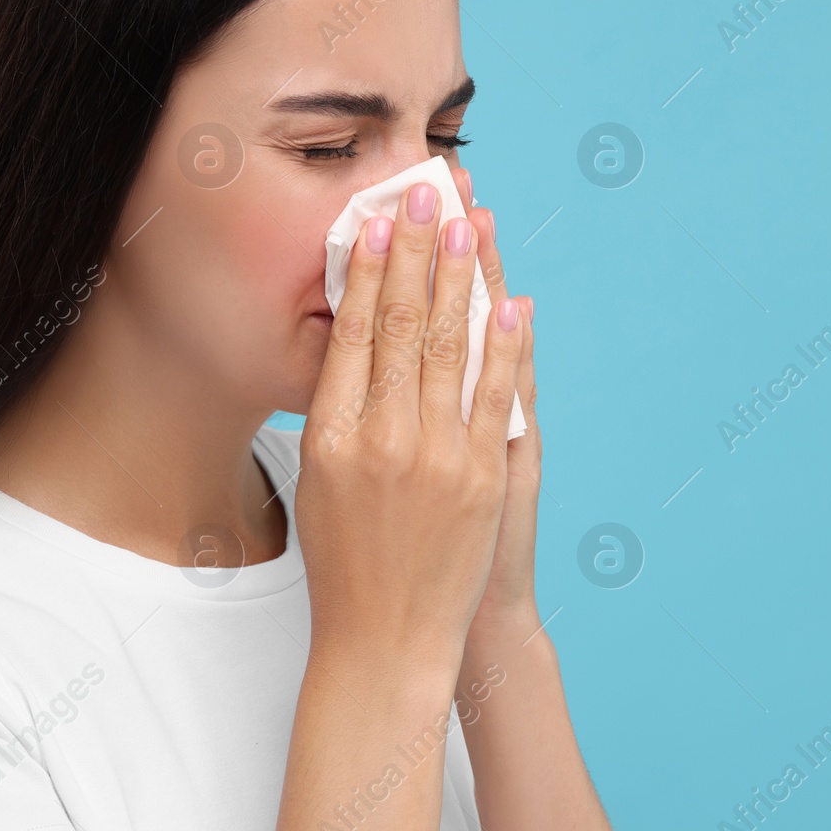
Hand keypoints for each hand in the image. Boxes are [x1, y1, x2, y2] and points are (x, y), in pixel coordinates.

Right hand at [297, 176, 528, 673]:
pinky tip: (512, 300)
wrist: (386, 639)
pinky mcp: (484, 477)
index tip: (375, 219)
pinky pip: (498, 396)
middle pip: (402, 323)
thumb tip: (353, 342)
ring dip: (462, 276)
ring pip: (451, 346)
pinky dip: (507, 345)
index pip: (352, 331)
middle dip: (415, 250)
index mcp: (330, 434)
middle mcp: (381, 437)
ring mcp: (436, 456)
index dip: (366, 269)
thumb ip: (334, 412)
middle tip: (423, 191)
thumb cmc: (344, 560)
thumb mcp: (318, 481)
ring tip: (467, 220)